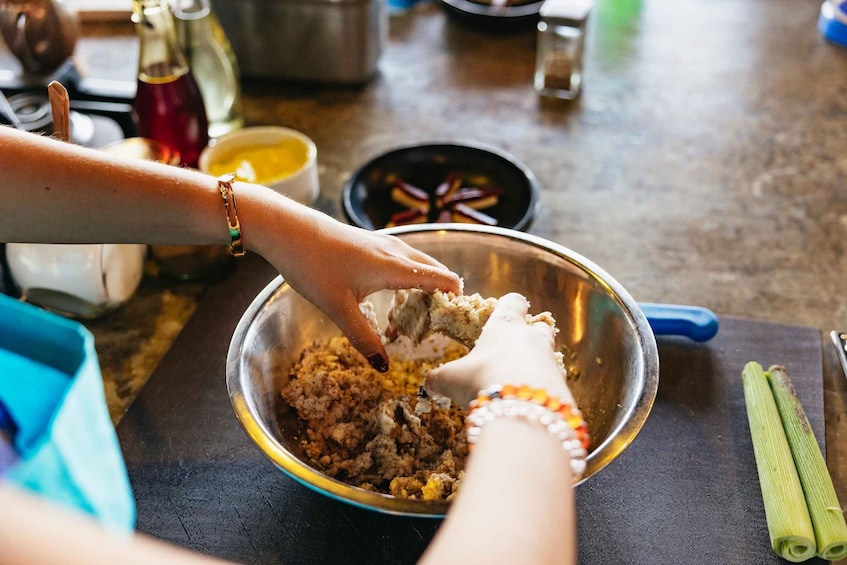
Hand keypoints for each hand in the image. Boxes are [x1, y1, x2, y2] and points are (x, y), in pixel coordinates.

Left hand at [250, 202, 461, 370]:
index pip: (444, 280)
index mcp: (396, 267)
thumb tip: (384, 367)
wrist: (287, 230)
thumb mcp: (338, 309)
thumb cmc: (313, 266)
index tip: (451, 326)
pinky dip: (410, 278)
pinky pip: (405, 260)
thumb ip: (364, 339)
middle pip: (437, 272)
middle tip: (432, 328)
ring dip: (425, 288)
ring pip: (421, 265)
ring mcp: (386, 243)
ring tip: (412, 317)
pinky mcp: (373, 242)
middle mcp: (398, 251)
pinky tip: (391, 297)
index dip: (455, 302)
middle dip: (442, 298)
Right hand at [425, 293, 573, 407]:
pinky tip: (528, 402)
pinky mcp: (561, 387)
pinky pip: (553, 383)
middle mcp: (531, 338)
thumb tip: (429, 382)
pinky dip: (542, 390)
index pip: (513, 301)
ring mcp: (550, 361)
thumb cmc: (482, 380)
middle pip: (539, 327)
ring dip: (537, 364)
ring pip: (548, 355)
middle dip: (530, 335)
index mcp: (505, 325)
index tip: (505, 310)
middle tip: (513, 349)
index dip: (509, 305)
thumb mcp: (450, 379)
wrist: (521, 412)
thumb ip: (439, 377)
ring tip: (518, 381)